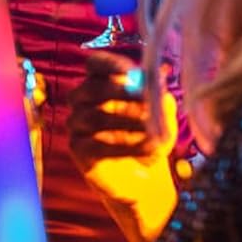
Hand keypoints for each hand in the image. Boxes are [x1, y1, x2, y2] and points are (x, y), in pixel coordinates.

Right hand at [68, 52, 179, 241]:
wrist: (144, 177)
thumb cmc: (150, 139)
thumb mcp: (163, 118)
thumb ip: (160, 98)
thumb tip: (156, 78)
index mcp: (104, 85)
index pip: (95, 64)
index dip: (108, 63)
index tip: (130, 70)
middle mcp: (84, 102)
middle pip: (89, 88)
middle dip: (118, 91)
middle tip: (144, 98)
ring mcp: (78, 126)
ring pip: (91, 116)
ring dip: (125, 122)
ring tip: (150, 132)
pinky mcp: (78, 149)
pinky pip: (93, 142)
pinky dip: (121, 146)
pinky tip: (142, 149)